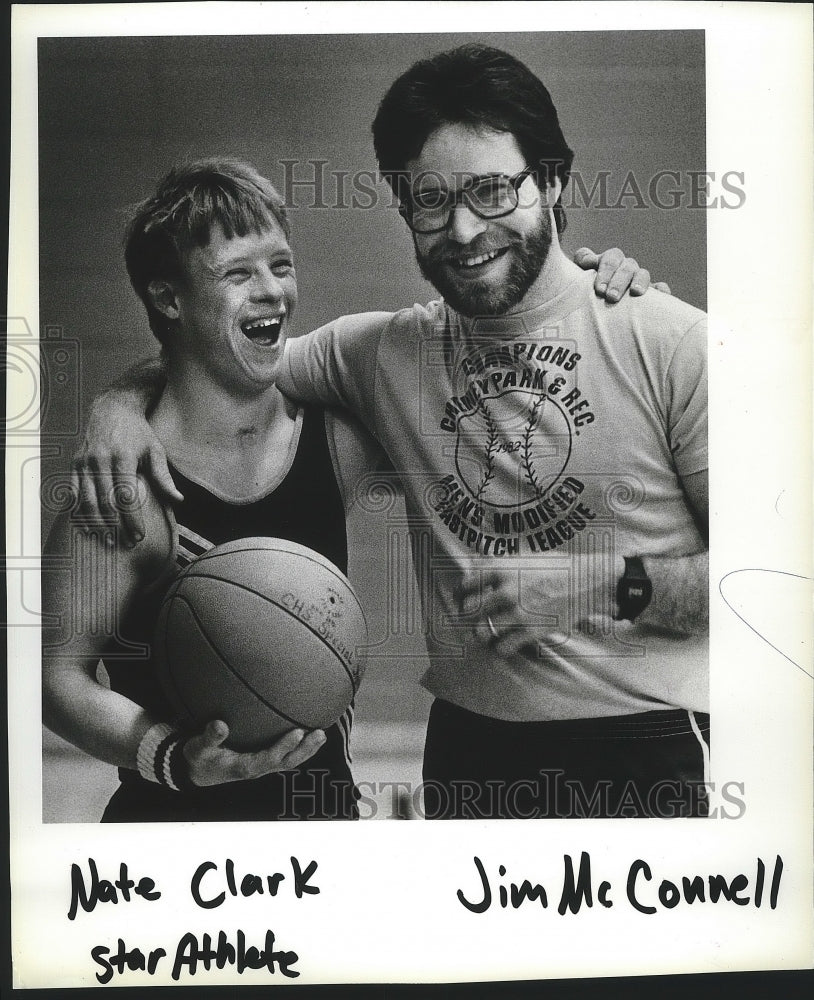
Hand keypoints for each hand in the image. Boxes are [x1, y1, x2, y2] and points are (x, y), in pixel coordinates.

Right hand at [71, 391, 182, 545]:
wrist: (112, 407)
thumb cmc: (138, 431)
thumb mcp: (155, 449)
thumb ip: (163, 476)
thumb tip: (179, 500)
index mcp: (122, 458)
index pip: (126, 496)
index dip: (132, 519)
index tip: (140, 536)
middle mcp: (100, 460)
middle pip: (106, 502)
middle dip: (116, 527)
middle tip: (126, 544)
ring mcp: (84, 462)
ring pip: (87, 500)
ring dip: (97, 524)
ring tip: (108, 540)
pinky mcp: (75, 464)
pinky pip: (73, 492)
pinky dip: (79, 511)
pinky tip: (87, 526)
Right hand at [183, 720, 326, 785]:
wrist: (198, 771)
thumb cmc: (200, 757)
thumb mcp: (198, 747)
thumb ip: (209, 737)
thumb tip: (219, 724)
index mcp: (244, 767)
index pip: (269, 758)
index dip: (284, 747)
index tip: (298, 732)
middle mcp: (257, 768)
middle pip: (286, 762)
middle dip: (305, 750)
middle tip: (320, 733)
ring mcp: (262, 766)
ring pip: (290, 761)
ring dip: (307, 750)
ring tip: (322, 734)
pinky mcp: (264, 761)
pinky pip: (286, 756)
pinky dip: (300, 747)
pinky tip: (309, 734)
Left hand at [458, 558, 623, 658]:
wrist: (587, 581)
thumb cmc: (557, 567)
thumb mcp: (524, 558)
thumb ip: (499, 564)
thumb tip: (475, 566)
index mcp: (501, 569)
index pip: (465, 585)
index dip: (459, 595)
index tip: (461, 601)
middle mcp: (506, 590)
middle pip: (469, 610)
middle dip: (467, 617)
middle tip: (471, 620)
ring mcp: (518, 612)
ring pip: (482, 631)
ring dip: (482, 634)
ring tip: (487, 633)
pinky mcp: (531, 630)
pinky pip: (503, 647)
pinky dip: (500, 648)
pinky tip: (504, 643)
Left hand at [574, 247, 671, 300]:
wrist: (592, 315)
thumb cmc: (583, 296)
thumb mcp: (576, 283)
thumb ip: (579, 269)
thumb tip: (586, 260)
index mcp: (608, 262)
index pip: (610, 258)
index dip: (605, 270)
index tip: (599, 289)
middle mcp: (624, 268)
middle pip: (626, 266)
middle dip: (619, 280)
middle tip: (611, 297)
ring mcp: (638, 280)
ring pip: (642, 274)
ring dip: (639, 281)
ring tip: (635, 293)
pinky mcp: (650, 294)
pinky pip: (659, 289)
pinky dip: (661, 290)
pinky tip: (661, 294)